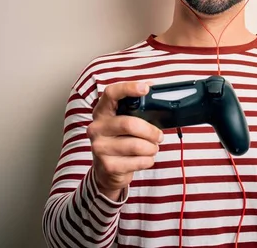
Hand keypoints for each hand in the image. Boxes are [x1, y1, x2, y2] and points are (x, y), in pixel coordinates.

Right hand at [87, 81, 163, 200]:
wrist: (106, 170)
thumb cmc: (120, 140)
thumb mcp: (124, 120)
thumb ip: (137, 105)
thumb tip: (152, 85)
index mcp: (102, 112)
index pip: (111, 93)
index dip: (128, 88)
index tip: (145, 88)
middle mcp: (97, 128)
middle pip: (129, 124)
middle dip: (151, 131)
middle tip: (159, 136)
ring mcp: (99, 147)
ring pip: (136, 145)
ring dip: (151, 148)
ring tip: (152, 148)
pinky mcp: (108, 165)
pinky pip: (137, 161)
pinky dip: (148, 160)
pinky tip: (145, 159)